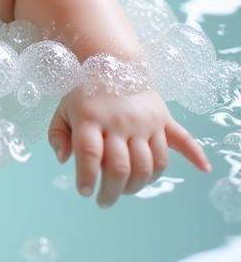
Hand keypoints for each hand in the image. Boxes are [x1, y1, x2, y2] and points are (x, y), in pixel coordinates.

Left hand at [47, 87, 210, 206]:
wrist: (112, 61)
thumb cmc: (84, 91)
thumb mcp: (63, 109)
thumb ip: (58, 135)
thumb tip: (64, 160)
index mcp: (90, 117)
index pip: (90, 154)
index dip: (87, 177)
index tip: (85, 192)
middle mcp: (119, 121)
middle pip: (120, 166)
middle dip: (112, 190)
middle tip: (103, 201)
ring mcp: (144, 121)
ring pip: (148, 164)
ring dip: (138, 185)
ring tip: (125, 190)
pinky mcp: (162, 119)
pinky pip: (181, 138)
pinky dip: (195, 154)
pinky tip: (203, 169)